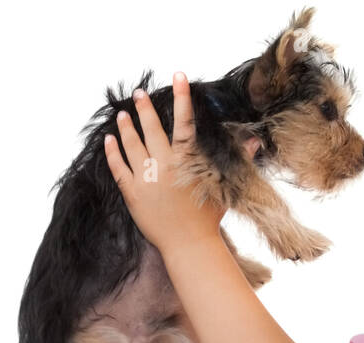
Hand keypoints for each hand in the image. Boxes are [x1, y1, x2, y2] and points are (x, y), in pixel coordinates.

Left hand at [104, 72, 256, 252]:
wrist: (188, 245)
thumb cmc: (208, 218)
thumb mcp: (223, 186)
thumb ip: (236, 160)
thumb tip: (255, 140)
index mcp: (187, 161)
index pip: (184, 122)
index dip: (182, 97)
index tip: (179, 76)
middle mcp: (164, 165)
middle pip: (152, 128)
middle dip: (145, 108)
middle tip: (139, 93)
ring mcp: (145, 178)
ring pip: (132, 145)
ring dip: (127, 127)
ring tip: (122, 114)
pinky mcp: (132, 193)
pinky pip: (118, 168)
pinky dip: (113, 152)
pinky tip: (109, 140)